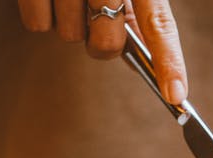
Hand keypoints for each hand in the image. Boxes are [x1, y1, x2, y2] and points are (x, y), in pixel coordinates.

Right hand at [16, 0, 187, 103]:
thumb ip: (139, 6)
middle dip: (101, 40)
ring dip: (68, 20)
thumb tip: (145, 48)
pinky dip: (40, 13)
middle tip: (94, 15)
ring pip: (68, 36)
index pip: (158, 21)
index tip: (176, 95)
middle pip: (105, 43)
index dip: (169, 60)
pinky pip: (36, 24)